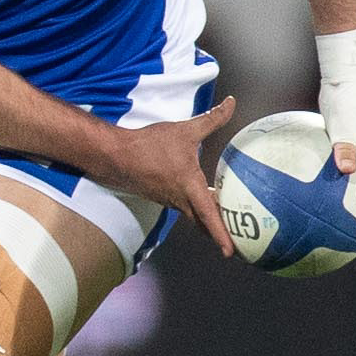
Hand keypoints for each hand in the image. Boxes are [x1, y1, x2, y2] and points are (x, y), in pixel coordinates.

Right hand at [96, 97, 241, 255]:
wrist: (117, 155)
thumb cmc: (151, 145)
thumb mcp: (185, 130)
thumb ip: (212, 119)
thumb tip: (231, 103)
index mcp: (189, 187)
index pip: (209, 216)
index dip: (221, 235)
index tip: (231, 252)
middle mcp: (180, 200)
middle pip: (204, 223)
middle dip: (220, 234)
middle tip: (238, 243)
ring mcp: (169, 201)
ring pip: (194, 215)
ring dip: (209, 220)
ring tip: (229, 221)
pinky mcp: (162, 196)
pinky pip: (184, 207)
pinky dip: (197, 209)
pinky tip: (204, 199)